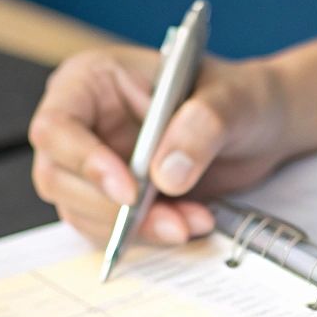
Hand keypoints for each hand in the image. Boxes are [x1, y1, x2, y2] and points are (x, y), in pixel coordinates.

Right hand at [28, 46, 292, 243]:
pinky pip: (110, 228)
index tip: (130, 191)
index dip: (83, 161)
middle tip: (172, 222)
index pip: (57, 125)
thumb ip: (202, 126)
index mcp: (92, 81)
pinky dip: (148, 235)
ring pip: (82, 211)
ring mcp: (93, 163)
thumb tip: (165, 175)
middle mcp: (82, 123)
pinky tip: (190, 223)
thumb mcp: (231, 100)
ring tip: (192, 222)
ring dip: (134, 229)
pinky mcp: (112, 197)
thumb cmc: (240, 97)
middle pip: (58, 177)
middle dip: (112, 209)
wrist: (259, 128)